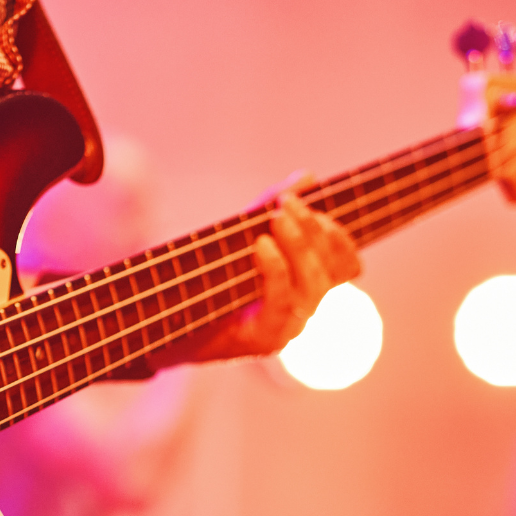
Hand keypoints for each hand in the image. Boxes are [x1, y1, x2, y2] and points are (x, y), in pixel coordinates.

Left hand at [152, 180, 360, 366]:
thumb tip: (308, 176)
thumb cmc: (209, 281)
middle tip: (288, 203)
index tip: (314, 204)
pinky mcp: (265, 339)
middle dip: (314, 231)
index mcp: (306, 286)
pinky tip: (261, 245)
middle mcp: (304, 308)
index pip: (346, 264)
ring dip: (299, 246)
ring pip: (313, 286)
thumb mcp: (240, 238)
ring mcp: (288, 327)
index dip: (339, 235)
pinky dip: (276, 270)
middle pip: (331, 270)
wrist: (170, 324)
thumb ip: (271, 209)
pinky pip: (282, 302)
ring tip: (277, 217)